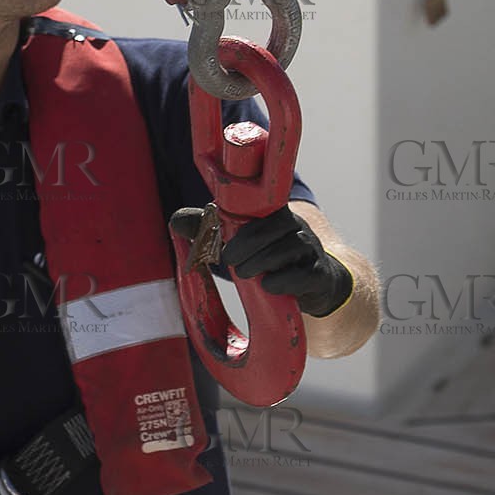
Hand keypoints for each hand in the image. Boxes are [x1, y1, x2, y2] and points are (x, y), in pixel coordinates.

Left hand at [170, 204, 352, 317]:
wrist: (317, 283)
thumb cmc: (272, 257)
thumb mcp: (242, 242)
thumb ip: (210, 229)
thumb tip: (175, 220)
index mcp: (277, 214)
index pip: (261, 208)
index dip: (240, 223)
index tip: (222, 240)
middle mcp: (298, 228)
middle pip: (272, 229)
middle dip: (245, 245)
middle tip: (228, 260)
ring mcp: (311, 251)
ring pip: (287, 249)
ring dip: (260, 263)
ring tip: (243, 274)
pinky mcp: (319, 276)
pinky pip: (304, 274)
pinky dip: (283, 281)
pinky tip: (268, 286)